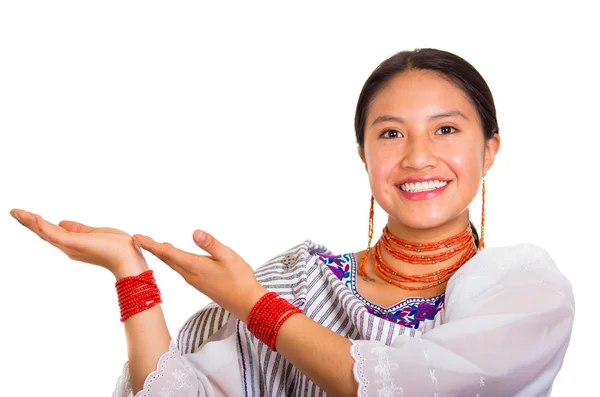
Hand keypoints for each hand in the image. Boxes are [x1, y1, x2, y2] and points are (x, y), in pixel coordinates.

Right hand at [10, 209, 147, 278]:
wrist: (129, 257)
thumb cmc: (117, 247)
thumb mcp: (95, 233)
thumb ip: (79, 229)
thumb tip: (62, 223)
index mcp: (74, 245)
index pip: (52, 232)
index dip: (39, 224)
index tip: (27, 215)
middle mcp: (69, 248)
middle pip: (44, 233)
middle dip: (29, 222)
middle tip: (14, 212)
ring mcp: (71, 246)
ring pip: (45, 232)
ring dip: (30, 221)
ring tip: (15, 212)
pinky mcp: (75, 243)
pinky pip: (54, 234)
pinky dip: (42, 225)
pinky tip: (33, 216)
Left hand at [132, 230, 267, 321]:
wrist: (246, 303)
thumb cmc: (239, 279)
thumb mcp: (227, 256)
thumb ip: (210, 244)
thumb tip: (194, 232)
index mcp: (194, 266)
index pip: (167, 253)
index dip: (151, 244)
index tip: (135, 237)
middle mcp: (190, 274)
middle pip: (166, 259)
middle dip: (152, 248)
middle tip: (138, 239)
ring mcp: (194, 280)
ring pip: (173, 264)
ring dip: (162, 254)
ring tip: (154, 245)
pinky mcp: (200, 283)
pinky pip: (181, 269)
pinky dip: (173, 260)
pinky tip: (175, 257)